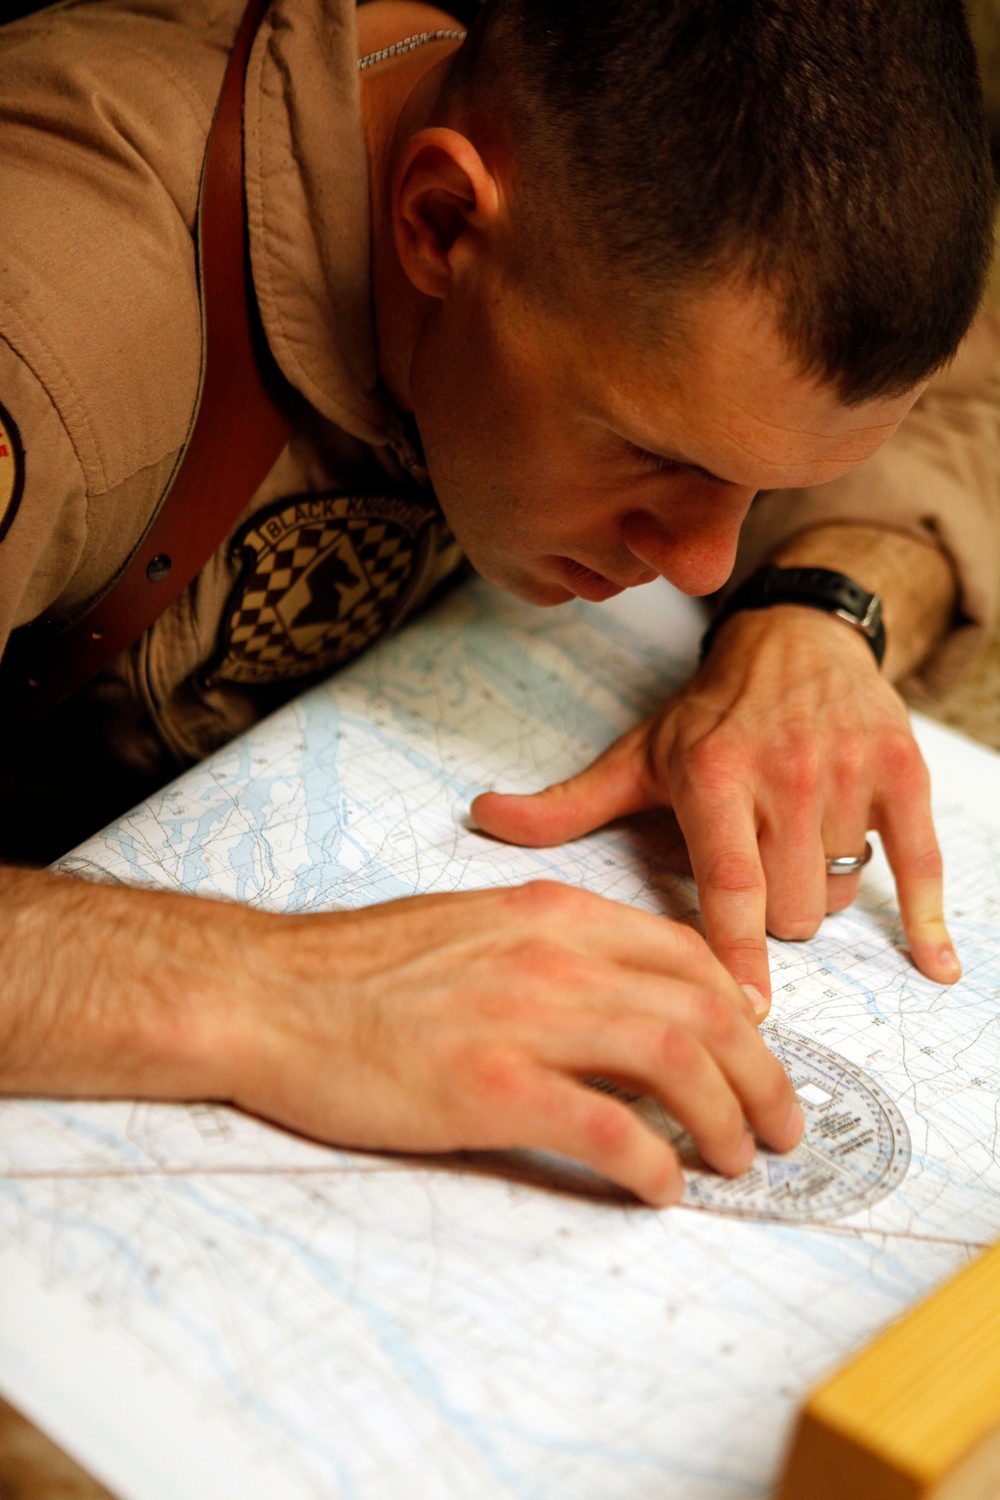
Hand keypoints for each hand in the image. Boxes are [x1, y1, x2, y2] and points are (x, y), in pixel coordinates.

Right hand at [229, 881, 802, 1202]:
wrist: (269, 992)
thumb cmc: (358, 970)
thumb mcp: (470, 927)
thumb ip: (549, 949)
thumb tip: (613, 995)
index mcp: (552, 914)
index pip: (682, 954)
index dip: (738, 1008)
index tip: (757, 1050)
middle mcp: (555, 957)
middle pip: (701, 1009)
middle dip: (760, 1073)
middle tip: (780, 1125)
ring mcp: (526, 1020)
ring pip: (674, 1062)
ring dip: (725, 1119)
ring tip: (738, 1162)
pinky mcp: (491, 1086)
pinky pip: (607, 1129)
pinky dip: (652, 1164)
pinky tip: (662, 1190)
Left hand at [471, 605, 960, 1001]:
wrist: (795, 639)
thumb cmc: (709, 714)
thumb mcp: (637, 756)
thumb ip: (568, 803)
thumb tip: (482, 819)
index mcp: (714, 776)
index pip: (728, 884)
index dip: (733, 953)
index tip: (742, 1014)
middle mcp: (784, 771)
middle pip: (791, 911)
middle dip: (773, 921)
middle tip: (756, 881)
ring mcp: (847, 771)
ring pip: (839, 893)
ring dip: (818, 894)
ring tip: (792, 850)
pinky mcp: (901, 769)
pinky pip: (920, 861)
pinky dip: (928, 918)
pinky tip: (933, 965)